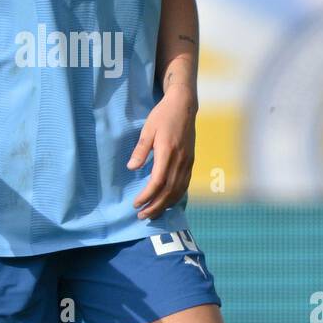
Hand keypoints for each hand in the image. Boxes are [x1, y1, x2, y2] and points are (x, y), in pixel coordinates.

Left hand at [126, 84, 196, 219]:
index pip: (158, 181)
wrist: (184, 106)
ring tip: (153, 214)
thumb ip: (141, 150)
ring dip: (165, 205)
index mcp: (168, 152)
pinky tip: (168, 202)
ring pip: (178, 190)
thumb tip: (131, 168)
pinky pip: (185, 184)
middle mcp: (180, 160)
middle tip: (142, 216)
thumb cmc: (163, 116)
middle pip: (169, 191)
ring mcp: (188, 162)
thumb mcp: (148, 130)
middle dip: (155, 206)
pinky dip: (176, 197)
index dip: (147, 196)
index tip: (136, 204)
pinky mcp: (191, 162)